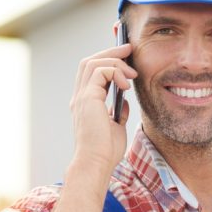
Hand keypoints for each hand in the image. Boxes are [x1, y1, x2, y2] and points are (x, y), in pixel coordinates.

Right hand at [69, 42, 135, 176]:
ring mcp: (82, 97)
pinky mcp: (88, 98)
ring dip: (115, 60)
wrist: (97, 163)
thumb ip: (118, 113)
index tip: (126, 57)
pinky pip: (101, 71)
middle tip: (129, 48)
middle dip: (110, 51)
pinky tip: (126, 86)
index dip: (106, 59)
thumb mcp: (116, 127)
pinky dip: (116, 73)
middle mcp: (80, 97)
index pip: (91, 72)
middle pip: (89, 61)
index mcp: (85, 103)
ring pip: (93, 62)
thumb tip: (125, 102)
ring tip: (132, 71)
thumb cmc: (106, 152)